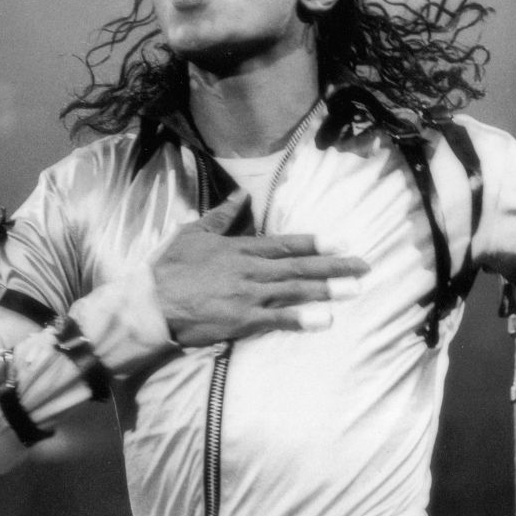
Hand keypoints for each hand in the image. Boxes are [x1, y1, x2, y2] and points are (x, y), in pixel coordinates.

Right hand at [150, 190, 368, 345]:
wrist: (152, 303)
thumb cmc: (169, 268)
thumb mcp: (193, 233)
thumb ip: (221, 215)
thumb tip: (241, 194)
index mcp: (240, 249)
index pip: (285, 245)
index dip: (314, 243)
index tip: (340, 242)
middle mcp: (250, 270)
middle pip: (299, 268)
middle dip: (334, 267)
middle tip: (363, 267)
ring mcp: (248, 296)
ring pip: (295, 291)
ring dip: (327, 290)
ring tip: (354, 290)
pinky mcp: (242, 321)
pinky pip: (278, 319)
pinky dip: (302, 319)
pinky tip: (324, 320)